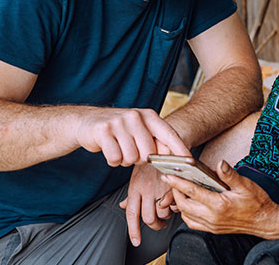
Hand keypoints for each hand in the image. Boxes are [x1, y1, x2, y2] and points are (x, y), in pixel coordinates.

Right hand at [74, 108, 189, 166]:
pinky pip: (115, 158)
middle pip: (148, 153)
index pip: (169, 135)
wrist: (88, 122)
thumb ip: (155, 141)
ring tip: (119, 148)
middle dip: (139, 159)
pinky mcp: (103, 130)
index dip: (180, 150)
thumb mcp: (140, 130)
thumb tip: (174, 158)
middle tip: (130, 151)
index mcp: (148, 116)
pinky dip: (112, 160)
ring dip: (125, 160)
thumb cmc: (119, 130)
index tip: (190, 163)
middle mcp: (135, 116)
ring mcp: (119, 122)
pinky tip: (109, 149)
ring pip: (131, 158)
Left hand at [120, 162, 176, 246]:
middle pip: (148, 218)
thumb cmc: (150, 161)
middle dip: (155, 226)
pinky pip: (174, 205)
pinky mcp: (173, 185)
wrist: (165, 144)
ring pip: (162, 213)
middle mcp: (146, 189)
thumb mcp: (136, 176)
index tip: (136, 241)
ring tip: (167, 209)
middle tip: (159, 224)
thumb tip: (122, 206)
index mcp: (134, 188)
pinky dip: (176, 207)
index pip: (131, 213)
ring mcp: (159, 187)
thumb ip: (131, 194)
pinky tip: (175, 202)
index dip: (133, 230)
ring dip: (166, 215)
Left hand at [164, 160, 278, 237]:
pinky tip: (188, 204)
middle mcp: (213, 217)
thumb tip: (220, 163)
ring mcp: (212, 225)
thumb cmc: (257, 202)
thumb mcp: (246, 185)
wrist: (265, 221)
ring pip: (186, 215)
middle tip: (171, 179)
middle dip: (175, 192)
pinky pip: (192, 223)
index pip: (192, 192)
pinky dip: (186, 213)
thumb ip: (230, 174)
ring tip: (178, 190)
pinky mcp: (213, 229)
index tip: (168, 175)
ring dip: (179, 203)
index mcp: (219, 205)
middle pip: (184, 205)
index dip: (178, 183)